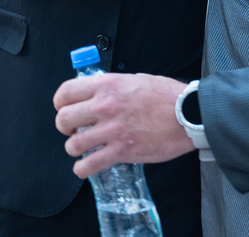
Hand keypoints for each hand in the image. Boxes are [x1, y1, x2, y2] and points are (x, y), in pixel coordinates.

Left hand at [53, 73, 193, 177]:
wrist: (188, 114)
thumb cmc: (165, 95)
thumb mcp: (134, 79)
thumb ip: (111, 87)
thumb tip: (96, 93)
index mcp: (106, 85)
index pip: (65, 92)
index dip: (60, 103)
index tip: (64, 109)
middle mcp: (105, 106)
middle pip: (63, 119)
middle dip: (64, 127)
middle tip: (72, 130)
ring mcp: (112, 130)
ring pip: (73, 144)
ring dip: (74, 149)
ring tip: (82, 149)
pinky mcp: (121, 151)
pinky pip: (89, 165)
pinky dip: (82, 169)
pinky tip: (86, 167)